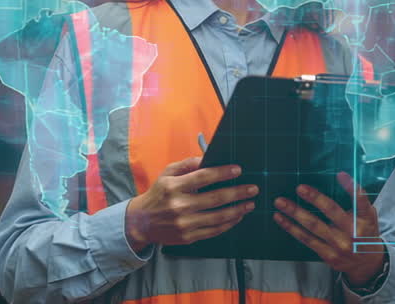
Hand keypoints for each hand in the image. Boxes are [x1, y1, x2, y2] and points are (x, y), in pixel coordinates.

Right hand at [124, 156, 257, 249]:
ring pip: (218, 217)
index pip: (203, 177)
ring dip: (237, 210)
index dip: (222, 173)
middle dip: (237, 193)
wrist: (141, 222)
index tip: (238, 170)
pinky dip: (228, 224)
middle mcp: (179, 205)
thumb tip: (208, 157)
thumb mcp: (167, 173)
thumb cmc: (158, 194)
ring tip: (250, 203)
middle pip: (215, 198)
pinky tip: (237, 216)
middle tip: (253, 188)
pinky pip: (214, 231)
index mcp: (173, 186)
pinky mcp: (188, 237)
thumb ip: (188, 164)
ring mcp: (184, 223)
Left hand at [273, 171, 385, 286]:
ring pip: (313, 226)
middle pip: (332, 212)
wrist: (366, 264)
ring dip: (295, 212)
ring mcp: (339, 245)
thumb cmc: (365, 233)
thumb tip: (341, 178)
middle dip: (315, 199)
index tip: (341, 175)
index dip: (352, 188)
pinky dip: (292, 228)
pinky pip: (306, 239)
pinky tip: (281, 218)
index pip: (360, 202)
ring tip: (280, 202)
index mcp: (366, 220)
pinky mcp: (328, 255)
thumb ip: (358, 202)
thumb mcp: (369, 217)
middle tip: (300, 188)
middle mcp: (353, 233)